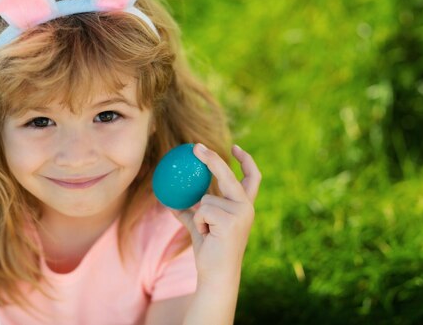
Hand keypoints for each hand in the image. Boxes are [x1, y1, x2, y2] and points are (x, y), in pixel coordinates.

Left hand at [172, 143, 260, 284]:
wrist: (217, 275)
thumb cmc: (210, 252)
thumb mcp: (199, 227)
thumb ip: (189, 212)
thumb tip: (170, 201)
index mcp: (244, 206)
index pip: (252, 178)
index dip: (246, 160)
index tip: (235, 146)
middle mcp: (246, 208)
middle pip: (228, 176)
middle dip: (212, 159)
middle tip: (195, 147)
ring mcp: (241, 214)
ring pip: (207, 199)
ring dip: (200, 216)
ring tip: (209, 233)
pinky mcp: (232, 221)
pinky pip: (203, 210)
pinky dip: (199, 222)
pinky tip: (209, 236)